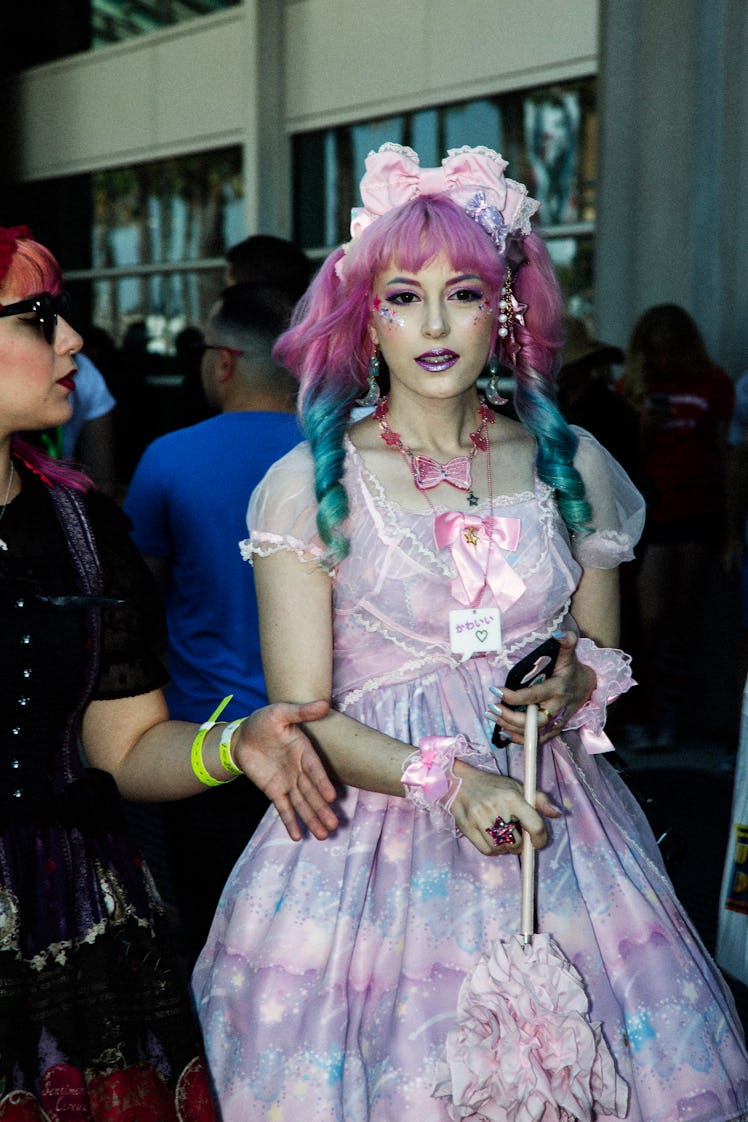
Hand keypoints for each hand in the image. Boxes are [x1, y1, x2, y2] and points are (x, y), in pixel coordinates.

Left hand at [233, 700, 338, 841]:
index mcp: (303, 750)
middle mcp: (299, 769)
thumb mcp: (280, 712)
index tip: (332, 796)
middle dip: (322, 809)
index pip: (315, 769)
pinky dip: (290, 821)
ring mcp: (288, 781)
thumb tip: (324, 704)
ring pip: (301, 803)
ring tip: (324, 835)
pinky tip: (298, 836)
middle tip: (334, 825)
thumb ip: (301, 712)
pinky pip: (283, 807)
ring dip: (311, 818)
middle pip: (312, 792)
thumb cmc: (264, 721)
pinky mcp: (274, 790)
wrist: (243, 735)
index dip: (323, 782)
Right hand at [451, 761, 559, 855]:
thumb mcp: (517, 787)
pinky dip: (493, 850)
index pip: (535, 825)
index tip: (538, 843)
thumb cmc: (493, 786)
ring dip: (506, 848)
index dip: (541, 839)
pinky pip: (486, 850)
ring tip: (503, 837)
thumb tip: (558, 814)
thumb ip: (539, 800)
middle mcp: (496, 807)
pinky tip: (492, 839)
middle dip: (520, 845)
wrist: (460, 781)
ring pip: (501, 848)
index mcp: (512, 796)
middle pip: (517, 842)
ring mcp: (479, 818)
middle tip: (516, 837)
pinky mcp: (467, 827)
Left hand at [488, 631, 595, 745]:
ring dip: (510, 728)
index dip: (515, 696)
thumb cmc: (572, 669)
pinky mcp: (555, 729)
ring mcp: (556, 721)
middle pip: (533, 720)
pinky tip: (503, 733)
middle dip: (510, 717)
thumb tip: (559, 634)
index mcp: (558, 689)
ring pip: (533, 733)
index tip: (496, 690)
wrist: (588, 686)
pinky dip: (520, 740)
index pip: (534, 696)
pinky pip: (538, 740)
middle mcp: (557, 708)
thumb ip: (566, 643)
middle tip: (492, 708)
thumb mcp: (570, 655)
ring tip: (492, 717)